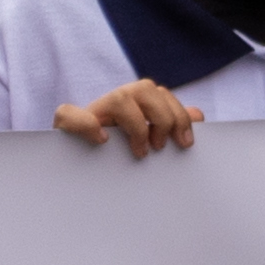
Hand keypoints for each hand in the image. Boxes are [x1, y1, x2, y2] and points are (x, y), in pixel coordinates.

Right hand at [49, 81, 202, 157]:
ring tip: (140, 151)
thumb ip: (172, 126)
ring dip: (137, 125)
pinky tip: (102, 141)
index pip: (161, 94)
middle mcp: (114, 101)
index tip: (184, 143)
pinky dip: (87, 125)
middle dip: (162, 118)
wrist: (80, 176)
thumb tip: (198, 114)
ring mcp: (90, 111)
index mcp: (134, 102)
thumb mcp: (150, 141)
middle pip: (144, 88)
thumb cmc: (121, 157)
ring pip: (118, 98)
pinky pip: (67, 113)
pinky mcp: (65, 125)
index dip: (179, 115)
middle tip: (160, 146)